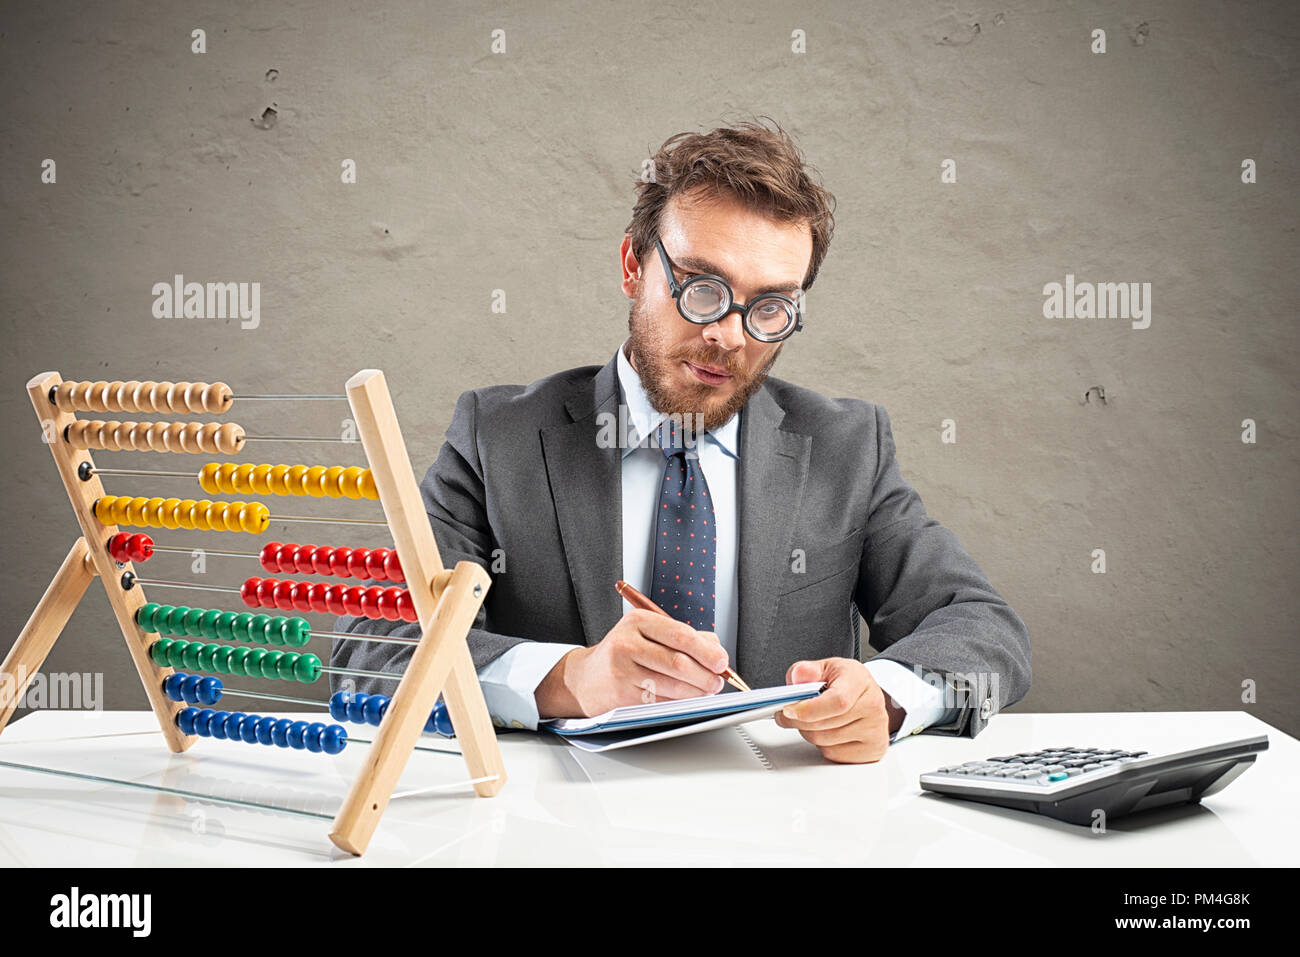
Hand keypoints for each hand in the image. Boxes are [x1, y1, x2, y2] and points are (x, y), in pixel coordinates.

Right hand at [535, 610, 730, 717]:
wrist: (586, 678)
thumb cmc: (624, 654)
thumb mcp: (649, 634)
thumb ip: (684, 637)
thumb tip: (716, 649)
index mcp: (638, 621)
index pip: (680, 635)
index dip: (706, 651)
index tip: (721, 662)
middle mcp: (627, 643)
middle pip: (678, 662)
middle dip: (705, 675)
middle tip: (717, 682)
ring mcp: (622, 670)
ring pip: (672, 685)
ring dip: (696, 692)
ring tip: (705, 691)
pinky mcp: (621, 695)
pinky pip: (660, 701)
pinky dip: (679, 703)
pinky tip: (685, 700)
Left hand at [773, 658, 903, 763]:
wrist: (867, 694)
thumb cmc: (846, 681)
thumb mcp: (825, 667)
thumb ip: (806, 670)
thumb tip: (798, 678)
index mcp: (859, 681)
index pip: (837, 701)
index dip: (809, 709)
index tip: (789, 710)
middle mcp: (872, 706)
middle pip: (825, 725)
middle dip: (798, 722)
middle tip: (787, 715)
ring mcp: (875, 730)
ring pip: (825, 742)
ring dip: (809, 733)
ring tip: (810, 719)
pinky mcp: (872, 750)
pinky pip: (833, 754)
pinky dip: (822, 745)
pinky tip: (827, 730)